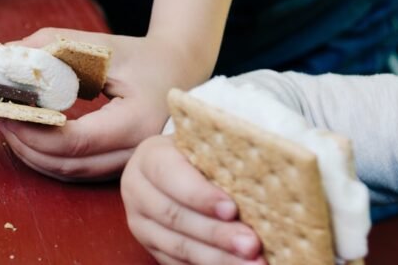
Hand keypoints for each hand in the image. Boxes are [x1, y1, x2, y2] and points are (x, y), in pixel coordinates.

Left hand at [0, 27, 211, 180]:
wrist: (181, 71)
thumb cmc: (143, 56)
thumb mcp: (102, 45)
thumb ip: (54, 46)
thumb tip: (6, 56)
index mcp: (137, 122)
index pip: (74, 142)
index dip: (33, 130)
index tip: (6, 108)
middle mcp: (135, 153)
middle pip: (67, 165)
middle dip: (25, 144)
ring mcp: (128, 165)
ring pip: (69, 174)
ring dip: (32, 153)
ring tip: (8, 123)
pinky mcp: (119, 166)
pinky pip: (77, 171)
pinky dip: (48, 157)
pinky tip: (30, 134)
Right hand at [121, 135, 264, 264]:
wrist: (172, 166)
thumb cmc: (198, 152)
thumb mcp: (203, 144)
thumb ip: (220, 159)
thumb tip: (259, 178)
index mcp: (149, 158)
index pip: (171, 176)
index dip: (201, 195)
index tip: (232, 209)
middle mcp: (138, 190)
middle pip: (175, 217)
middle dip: (216, 233)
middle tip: (251, 244)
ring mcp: (141, 222)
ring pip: (177, 246)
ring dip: (217, 258)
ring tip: (251, 263)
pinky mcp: (150, 246)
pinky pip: (177, 263)